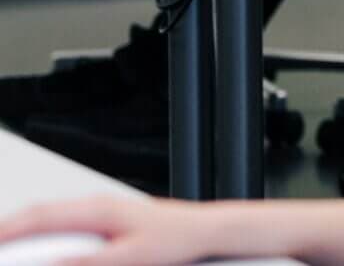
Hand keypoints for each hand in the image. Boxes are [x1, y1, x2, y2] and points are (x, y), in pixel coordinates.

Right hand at [0, 194, 228, 264]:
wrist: (202, 228)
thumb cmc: (173, 239)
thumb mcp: (131, 258)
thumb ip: (91, 262)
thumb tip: (55, 264)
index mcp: (99, 210)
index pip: (42, 216)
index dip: (10, 227)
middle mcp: (97, 204)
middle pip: (41, 212)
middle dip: (10, 226)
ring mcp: (100, 208)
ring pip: (51, 214)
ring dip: (25, 227)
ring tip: (7, 242)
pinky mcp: (105, 217)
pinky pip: (65, 220)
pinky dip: (43, 229)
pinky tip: (38, 244)